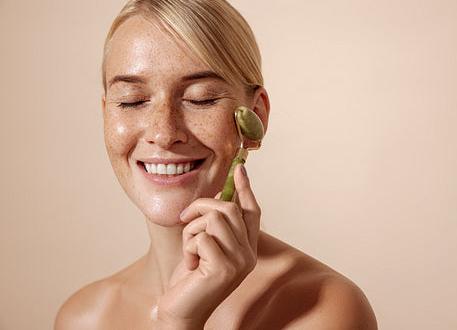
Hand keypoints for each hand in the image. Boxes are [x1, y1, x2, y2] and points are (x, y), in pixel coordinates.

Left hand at [156, 164, 260, 328]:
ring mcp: (239, 262)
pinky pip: (201, 236)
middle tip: (184, 219)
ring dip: (191, 230)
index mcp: (246, 248)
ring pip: (213, 218)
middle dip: (200, 207)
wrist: (181, 311)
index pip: (252, 211)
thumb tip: (217, 197)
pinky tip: (189, 264)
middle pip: (227, 208)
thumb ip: (215, 225)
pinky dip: (188, 246)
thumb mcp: (205, 246)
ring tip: (190, 251)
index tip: (240, 168)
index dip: (245, 188)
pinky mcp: (223, 269)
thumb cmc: (190, 279)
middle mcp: (248, 255)